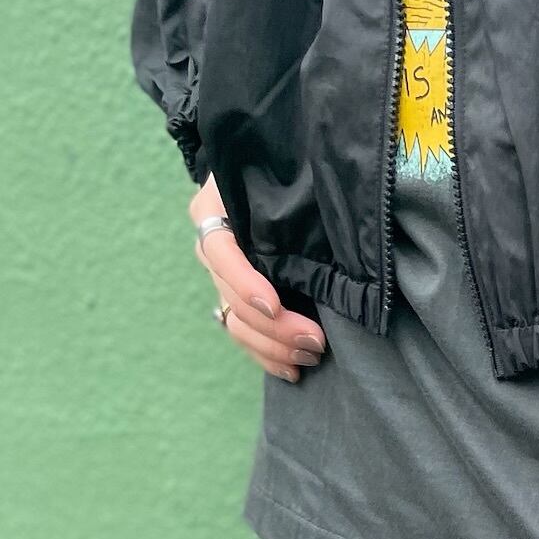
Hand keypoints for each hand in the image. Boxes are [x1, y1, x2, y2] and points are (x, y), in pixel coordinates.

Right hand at [188, 176, 326, 381]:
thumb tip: (325, 208)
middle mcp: (213, 247)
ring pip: (237, 324)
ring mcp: (223, 278)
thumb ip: (288, 188)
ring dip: (274, 347)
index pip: (220, 252)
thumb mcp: (280, 168)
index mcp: (214, 211)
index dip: (245, 284)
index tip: (273, 306)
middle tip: (316, 340)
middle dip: (275, 327)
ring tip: (310, 356)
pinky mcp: (238, 301)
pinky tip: (292, 370)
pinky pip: (245, 336)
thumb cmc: (280, 168)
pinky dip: (268, 357)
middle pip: (232, 298)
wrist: (269, 174)